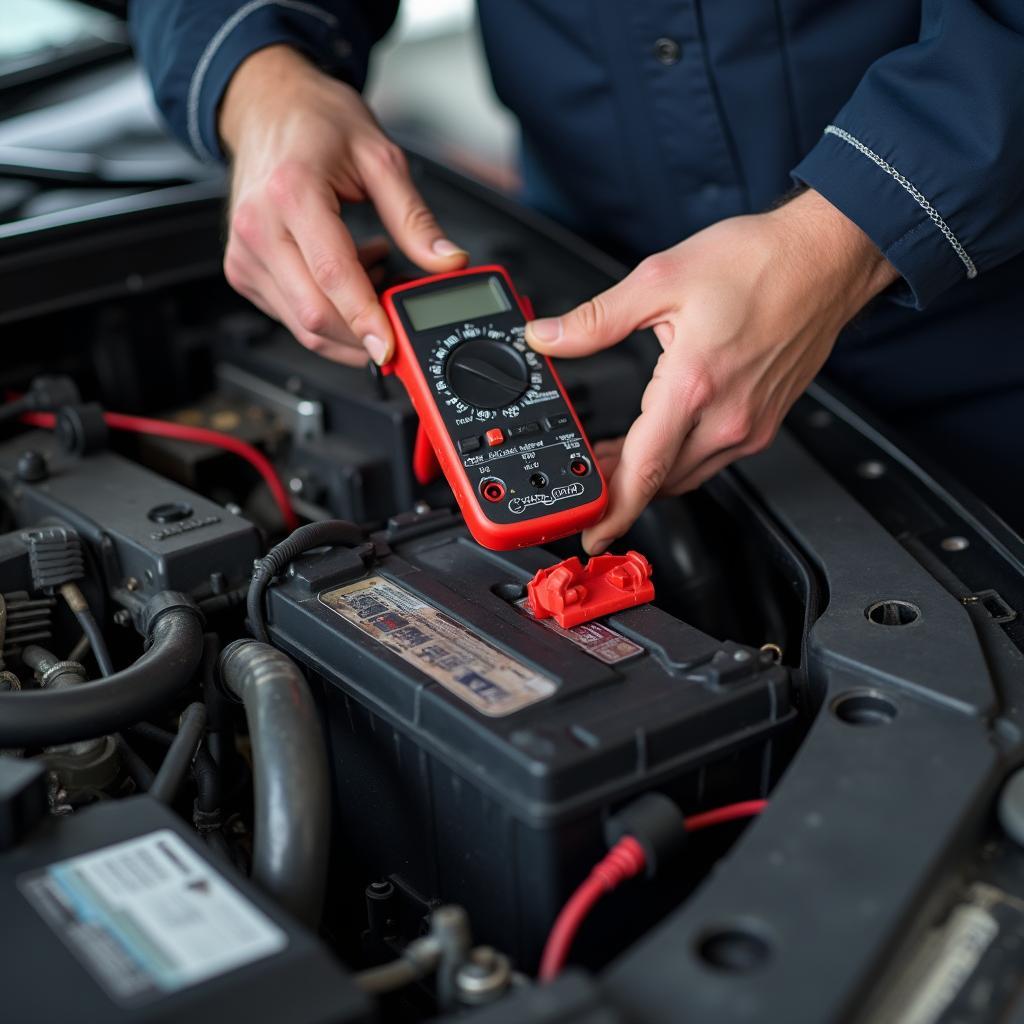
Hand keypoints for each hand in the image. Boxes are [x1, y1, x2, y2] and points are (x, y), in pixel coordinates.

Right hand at [219, 45, 467, 365]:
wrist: (265, 106)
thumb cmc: (315, 124)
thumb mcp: (380, 157)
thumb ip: (415, 218)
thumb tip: (447, 261)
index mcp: (291, 193)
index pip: (332, 275)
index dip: (365, 319)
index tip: (390, 348)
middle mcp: (259, 227)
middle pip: (314, 314)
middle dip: (362, 335)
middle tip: (399, 318)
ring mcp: (245, 254)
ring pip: (301, 325)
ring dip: (348, 323)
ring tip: (374, 275)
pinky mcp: (242, 271)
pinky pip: (290, 315)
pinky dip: (328, 311)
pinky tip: (347, 277)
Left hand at [525, 189, 898, 553]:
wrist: (825, 258)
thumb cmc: (758, 263)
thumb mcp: (660, 279)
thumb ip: (597, 319)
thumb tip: (547, 336)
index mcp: (694, 385)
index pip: (644, 471)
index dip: (613, 511)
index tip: (591, 536)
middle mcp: (727, 417)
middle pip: (661, 481)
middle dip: (620, 487)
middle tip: (587, 476)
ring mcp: (751, 424)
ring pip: (686, 473)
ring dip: (649, 473)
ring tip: (614, 457)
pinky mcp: (765, 421)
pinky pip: (711, 457)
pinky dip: (678, 457)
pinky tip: (660, 435)